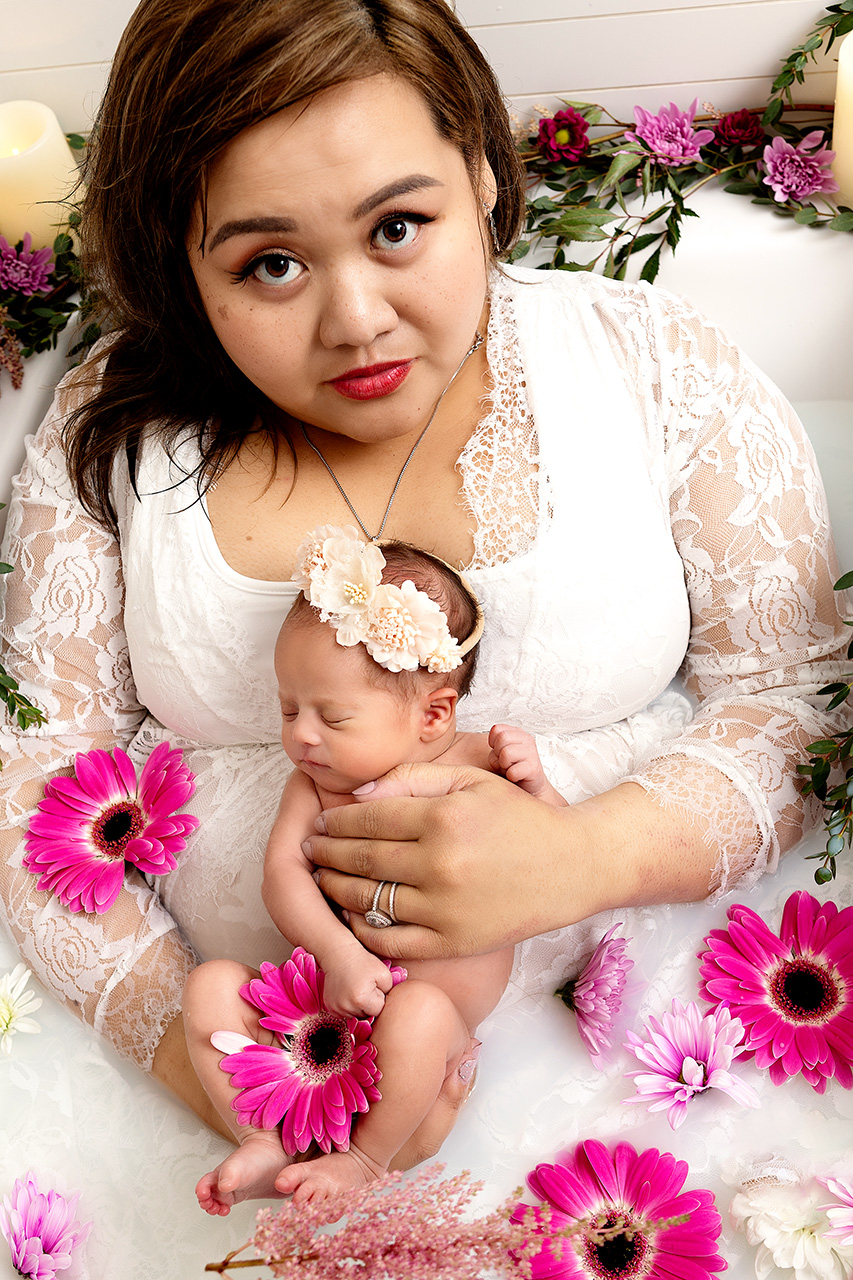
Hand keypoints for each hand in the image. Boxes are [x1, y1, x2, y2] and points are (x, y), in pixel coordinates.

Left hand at [306, 762, 591, 960]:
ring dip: (336, 888)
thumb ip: (412, 780)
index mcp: (443, 819)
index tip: (321, 821)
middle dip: (327, 852)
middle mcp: (441, 865)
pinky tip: (352, 914)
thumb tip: (356, 796)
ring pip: (368, 900)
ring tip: (323, 877)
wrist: (570, 868)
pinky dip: (363, 928)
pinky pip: (391, 939)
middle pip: (361, 858)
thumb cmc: (516, 817)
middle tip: (311, 848)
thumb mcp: (469, 781)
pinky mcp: (452, 943)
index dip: (337, 820)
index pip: (368, 818)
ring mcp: (445, 909)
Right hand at [320, 944, 394, 1018]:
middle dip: (370, 1004)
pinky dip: (349, 1006)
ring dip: (359, 1006)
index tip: (376, 987)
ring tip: (357, 988)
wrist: (340, 954)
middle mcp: (346, 1007)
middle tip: (366, 986)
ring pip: (356, 1015)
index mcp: (361, 999)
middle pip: (366, 1015)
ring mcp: (336, 1008)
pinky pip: (346, 1014)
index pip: (378, 1011)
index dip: (380, 999)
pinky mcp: (331, 1008)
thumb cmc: (363, 962)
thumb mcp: (384, 973)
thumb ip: (390, 992)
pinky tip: (349, 992)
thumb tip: (388, 1006)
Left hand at [488, 722, 546, 793]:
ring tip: (510, 768)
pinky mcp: (534, 768)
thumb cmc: (513, 768)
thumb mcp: (500, 753)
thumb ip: (495, 745)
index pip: (497, 729)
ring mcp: (532, 753)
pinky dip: (510, 776)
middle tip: (505, 762)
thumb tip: (493, 746)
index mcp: (517, 733)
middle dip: (498, 753)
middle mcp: (526, 739)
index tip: (498, 751)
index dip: (492, 742)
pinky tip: (516, 776)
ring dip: (504, 765)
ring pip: (506, 753)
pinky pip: (513, 771)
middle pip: (501, 738)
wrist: (531, 786)